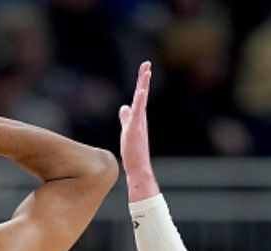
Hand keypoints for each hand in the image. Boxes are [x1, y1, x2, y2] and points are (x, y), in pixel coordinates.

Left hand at [118, 61, 152, 175]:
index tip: (145, 67)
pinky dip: (139, 101)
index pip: (140, 95)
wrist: (138, 166)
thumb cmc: (133, 150)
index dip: (142, 81)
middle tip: (146, 63)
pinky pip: (138, 113)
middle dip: (144, 78)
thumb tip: (124, 107)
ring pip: (142, 100)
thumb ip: (126, 117)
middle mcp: (141, 116)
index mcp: (139, 115)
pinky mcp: (134, 129)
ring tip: (146, 72)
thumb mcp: (127, 128)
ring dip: (144, 85)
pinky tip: (140, 91)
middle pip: (143, 93)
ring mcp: (139, 122)